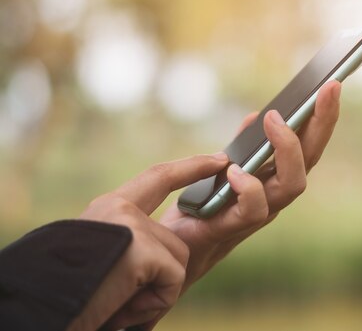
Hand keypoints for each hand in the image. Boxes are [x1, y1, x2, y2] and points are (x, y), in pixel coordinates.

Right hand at [69, 154, 229, 330]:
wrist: (38, 308)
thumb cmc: (72, 291)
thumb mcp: (106, 257)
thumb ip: (135, 242)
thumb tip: (170, 255)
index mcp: (108, 208)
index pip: (158, 178)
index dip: (190, 168)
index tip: (217, 159)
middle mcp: (119, 207)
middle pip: (175, 241)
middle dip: (164, 275)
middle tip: (124, 295)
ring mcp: (130, 223)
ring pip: (178, 260)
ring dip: (156, 291)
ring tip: (118, 299)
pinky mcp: (140, 246)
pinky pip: (174, 278)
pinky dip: (155, 300)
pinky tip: (123, 304)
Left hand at [160, 80, 341, 288]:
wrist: (176, 243)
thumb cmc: (203, 202)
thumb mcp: (222, 163)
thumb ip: (242, 145)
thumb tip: (256, 118)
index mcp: (276, 174)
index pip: (309, 143)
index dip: (323, 116)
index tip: (332, 84)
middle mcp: (276, 192)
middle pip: (311, 157)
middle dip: (322, 122)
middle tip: (325, 90)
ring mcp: (261, 211)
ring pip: (293, 184)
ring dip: (287, 149)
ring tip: (273, 120)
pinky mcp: (233, 227)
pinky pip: (255, 210)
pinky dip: (249, 187)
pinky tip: (234, 169)